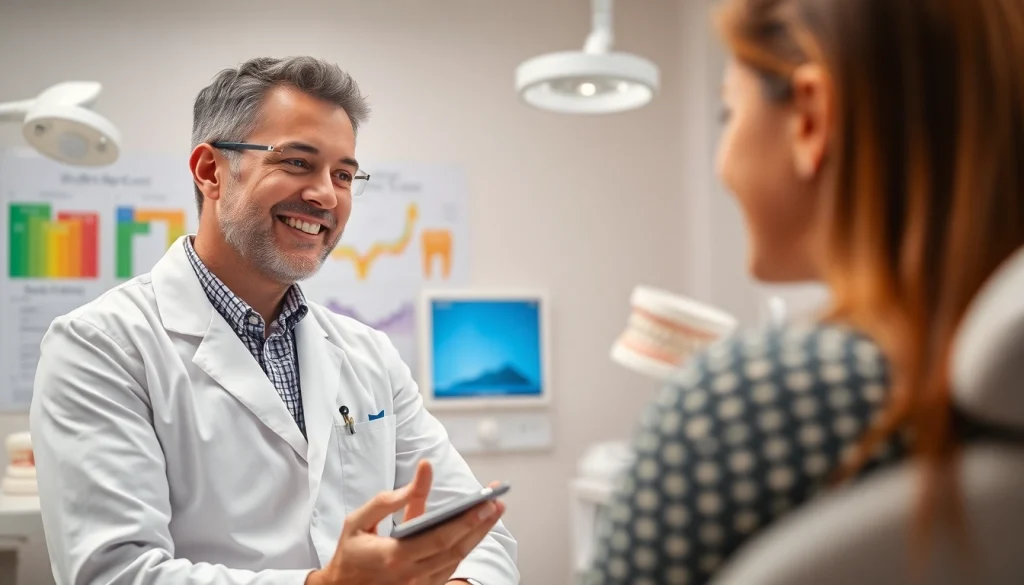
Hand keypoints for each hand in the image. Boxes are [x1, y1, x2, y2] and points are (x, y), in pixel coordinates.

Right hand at [306, 461, 505, 584]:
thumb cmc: (350, 553)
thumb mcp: (359, 520)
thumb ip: (390, 499)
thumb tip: (423, 473)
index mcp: (394, 557)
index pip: (440, 538)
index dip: (466, 522)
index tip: (485, 504)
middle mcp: (411, 576)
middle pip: (456, 550)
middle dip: (481, 525)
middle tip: (497, 503)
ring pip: (457, 561)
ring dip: (477, 536)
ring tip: (492, 512)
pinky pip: (449, 568)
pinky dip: (463, 548)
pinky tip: (474, 531)